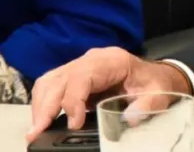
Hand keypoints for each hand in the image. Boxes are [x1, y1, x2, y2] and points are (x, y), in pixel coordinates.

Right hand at [25, 47, 191, 141]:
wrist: (154, 77)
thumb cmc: (154, 84)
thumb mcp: (158, 94)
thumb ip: (146, 105)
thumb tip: (129, 118)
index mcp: (112, 60)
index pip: (83, 76)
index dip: (73, 100)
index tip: (74, 124)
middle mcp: (91, 60)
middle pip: (59, 78)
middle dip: (46, 106)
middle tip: (37, 133)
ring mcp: (80, 67)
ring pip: (49, 81)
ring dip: (40, 106)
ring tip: (35, 131)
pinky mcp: (73, 78)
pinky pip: (51, 87)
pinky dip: (42, 104)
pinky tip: (42, 122)